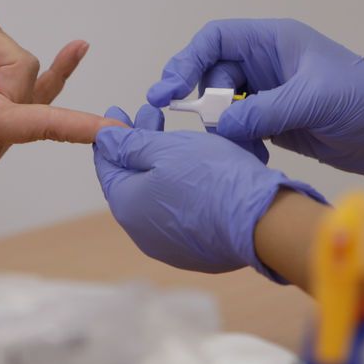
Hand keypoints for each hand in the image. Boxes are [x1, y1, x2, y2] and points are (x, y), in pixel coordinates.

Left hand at [93, 104, 323, 280]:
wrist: (259, 220)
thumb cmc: (212, 180)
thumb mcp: (164, 149)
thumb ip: (130, 144)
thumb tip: (104, 140)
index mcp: (126, 205)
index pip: (107, 166)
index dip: (112, 136)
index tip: (119, 114)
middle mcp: (141, 231)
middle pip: (132, 180)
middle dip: (140, 145)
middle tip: (150, 116)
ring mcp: (168, 244)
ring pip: (156, 196)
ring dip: (160, 165)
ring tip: (176, 139)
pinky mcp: (194, 249)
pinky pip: (179, 212)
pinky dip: (179, 188)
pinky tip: (193, 170)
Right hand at [147, 19, 363, 181]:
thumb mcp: (313, 100)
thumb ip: (263, 110)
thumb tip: (219, 127)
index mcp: (275, 41)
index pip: (215, 40)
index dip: (186, 61)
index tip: (169, 91)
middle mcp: (267, 64)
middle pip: (212, 74)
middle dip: (202, 99)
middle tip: (200, 125)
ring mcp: (270, 94)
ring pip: (223, 106)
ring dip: (221, 127)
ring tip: (233, 145)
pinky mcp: (275, 122)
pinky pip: (239, 129)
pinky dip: (237, 142)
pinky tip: (250, 155)